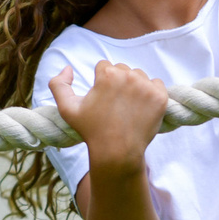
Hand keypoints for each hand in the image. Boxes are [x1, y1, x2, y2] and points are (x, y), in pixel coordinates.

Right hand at [49, 62, 169, 169]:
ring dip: (135, 87)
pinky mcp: (160, 97)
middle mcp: (128, 76)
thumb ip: (58, 84)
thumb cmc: (91, 131)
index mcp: (107, 74)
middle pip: (122, 70)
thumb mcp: (67, 109)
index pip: (104, 67)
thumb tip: (68, 67)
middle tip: (115, 105)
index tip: (102, 100)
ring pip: (139, 76)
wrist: (117, 152)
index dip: (101, 83)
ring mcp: (146, 86)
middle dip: (118, 83)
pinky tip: (142, 108)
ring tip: (128, 108)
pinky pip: (157, 84)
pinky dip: (151, 94)